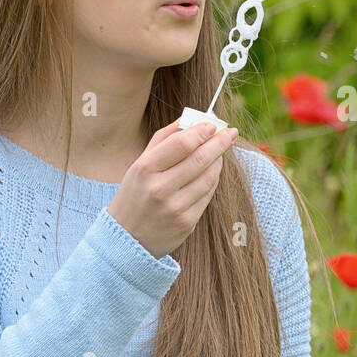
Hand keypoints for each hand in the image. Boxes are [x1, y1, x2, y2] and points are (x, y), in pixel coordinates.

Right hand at [106, 119, 238, 258]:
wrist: (126, 239)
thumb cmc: (135, 194)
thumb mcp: (139, 164)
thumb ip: (164, 139)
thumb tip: (190, 118)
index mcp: (145, 169)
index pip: (182, 143)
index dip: (202, 132)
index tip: (214, 125)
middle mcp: (159, 188)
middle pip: (200, 159)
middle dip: (219, 142)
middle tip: (231, 132)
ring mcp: (174, 208)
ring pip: (208, 177)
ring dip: (218, 161)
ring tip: (221, 151)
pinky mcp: (187, 223)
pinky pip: (208, 195)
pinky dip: (213, 180)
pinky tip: (213, 171)